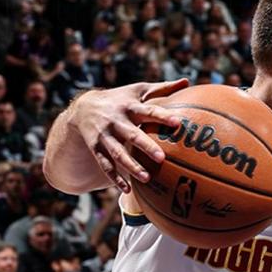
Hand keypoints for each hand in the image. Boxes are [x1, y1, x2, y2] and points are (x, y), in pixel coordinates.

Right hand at [70, 79, 187, 191]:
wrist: (84, 108)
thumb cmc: (121, 99)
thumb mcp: (138, 90)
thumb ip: (161, 88)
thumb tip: (187, 81)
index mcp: (129, 106)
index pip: (148, 111)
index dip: (162, 116)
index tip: (177, 123)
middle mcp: (116, 121)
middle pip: (132, 135)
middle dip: (145, 146)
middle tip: (161, 158)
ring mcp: (104, 136)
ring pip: (117, 153)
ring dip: (130, 166)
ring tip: (146, 178)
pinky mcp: (96, 149)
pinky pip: (105, 165)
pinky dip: (115, 178)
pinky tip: (126, 190)